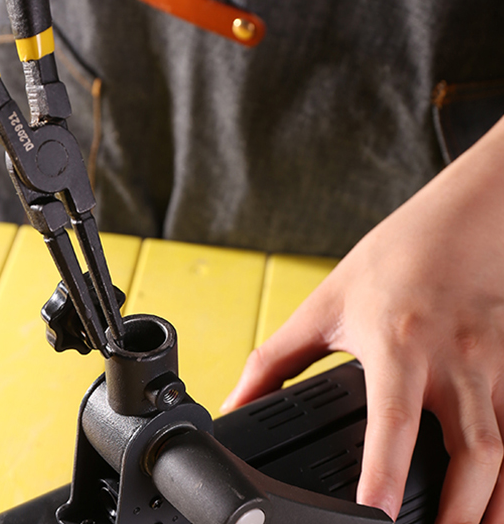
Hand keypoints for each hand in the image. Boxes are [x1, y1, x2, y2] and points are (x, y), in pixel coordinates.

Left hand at [223, 117, 503, 523]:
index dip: (384, 475)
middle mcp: (454, 360)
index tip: (375, 517)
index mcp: (397, 343)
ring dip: (496, 507)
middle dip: (461, 513)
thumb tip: (238, 404)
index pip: (392, 420)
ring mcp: (496, 366)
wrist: (462, 221)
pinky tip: (502, 501)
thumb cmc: (393, 260)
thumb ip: (276, 360)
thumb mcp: (325, 304)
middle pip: (473, 452)